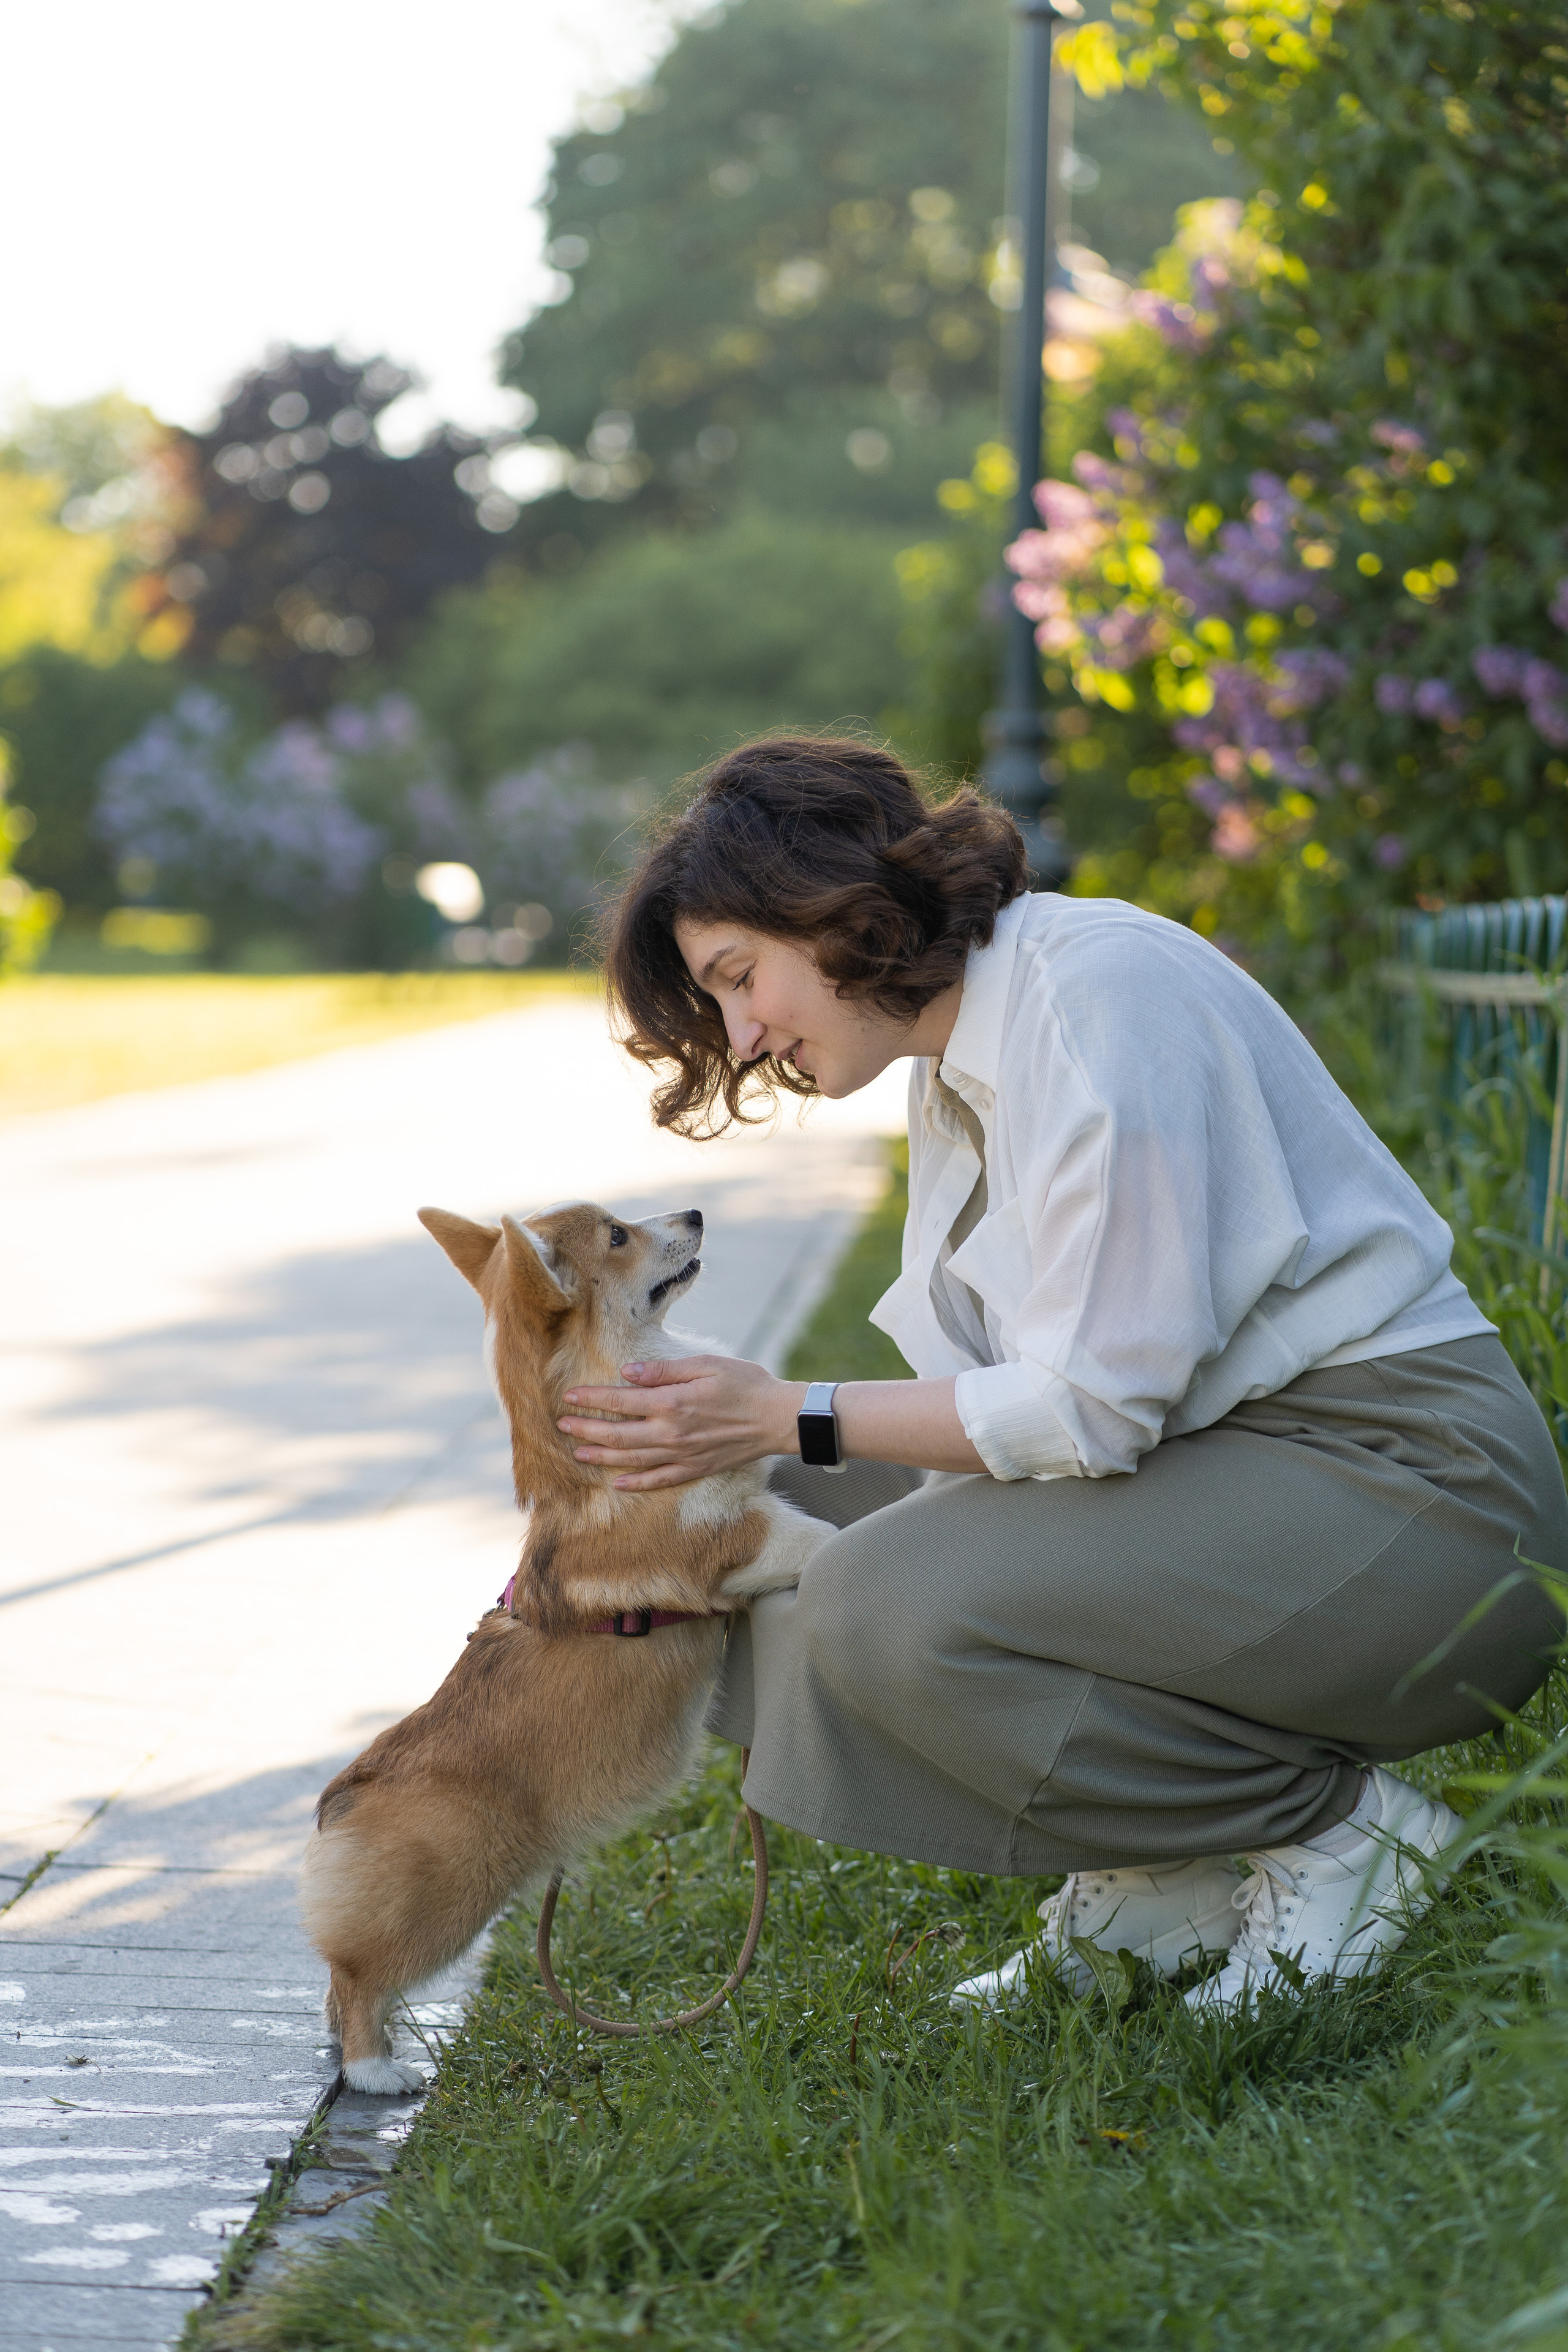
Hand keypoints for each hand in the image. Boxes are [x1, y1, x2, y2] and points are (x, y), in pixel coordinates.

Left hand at [558, 1356, 802, 1491]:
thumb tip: (628, 1373)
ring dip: (602, 1457)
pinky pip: (659, 1480)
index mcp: (673, 1403)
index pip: (621, 1401)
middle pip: (618, 1435)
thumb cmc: (746, 1384)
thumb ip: (664, 1371)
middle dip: (586, 1430)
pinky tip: (618, 1483)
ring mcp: (683, 1455)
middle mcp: (672, 1433)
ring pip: (632, 1460)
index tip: (571, 1396)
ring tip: (577, 1453)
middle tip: (563, 1425)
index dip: (593, 1399)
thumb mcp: (706, 1365)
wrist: (779, 1418)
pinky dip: (636, 1483)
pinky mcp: (695, 1468)